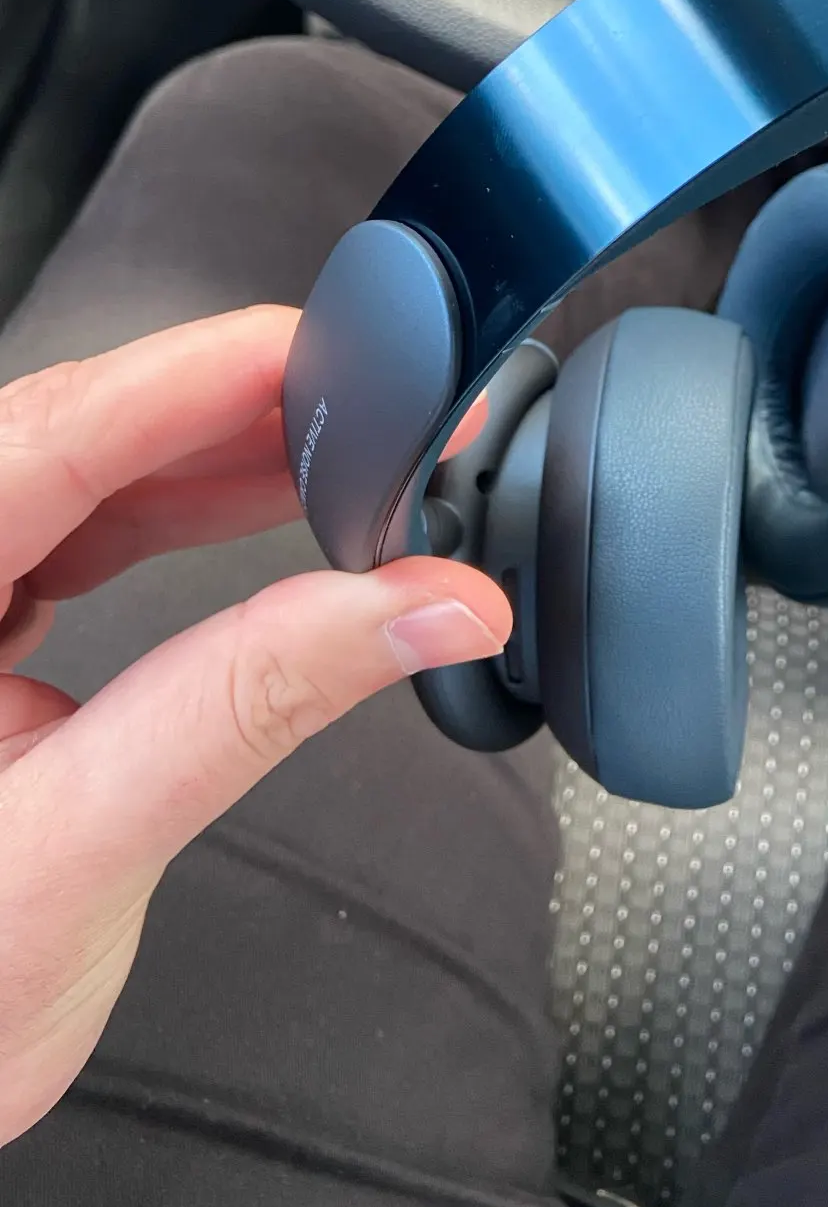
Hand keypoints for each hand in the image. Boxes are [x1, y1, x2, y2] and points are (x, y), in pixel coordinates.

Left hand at [0, 306, 510, 1147]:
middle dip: (226, 409)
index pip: (40, 440)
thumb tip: (409, 607)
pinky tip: (266, 505)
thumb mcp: (83, 857)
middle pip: (68, 437)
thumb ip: (246, 709)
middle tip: (367, 400)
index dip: (188, 378)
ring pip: (82, 474)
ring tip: (345, 452)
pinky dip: (183, 510)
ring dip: (218, 459)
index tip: (311, 350)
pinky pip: (80, 528)